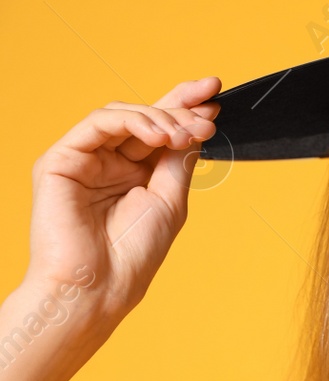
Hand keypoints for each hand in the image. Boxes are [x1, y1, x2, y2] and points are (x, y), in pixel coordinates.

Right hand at [25, 78, 220, 324]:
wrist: (98, 286)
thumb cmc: (132, 254)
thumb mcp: (170, 200)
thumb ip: (178, 160)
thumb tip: (195, 125)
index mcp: (136, 174)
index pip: (161, 131)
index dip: (186, 108)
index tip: (216, 94)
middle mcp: (110, 162)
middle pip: (145, 117)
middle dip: (180, 106)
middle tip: (209, 110)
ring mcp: (85, 159)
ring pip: (123, 115)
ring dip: (161, 117)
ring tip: (184, 132)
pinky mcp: (61, 159)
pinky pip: (97, 123)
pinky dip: (132, 121)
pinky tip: (158, 135)